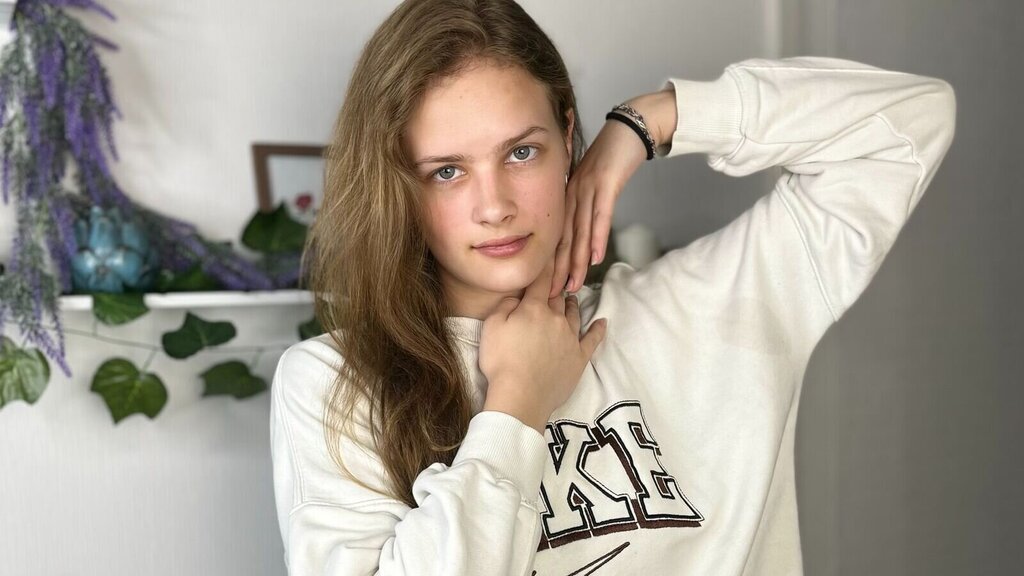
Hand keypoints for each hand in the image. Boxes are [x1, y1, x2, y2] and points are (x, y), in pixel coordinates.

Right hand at [480, 260, 607, 432]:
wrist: (520, 396)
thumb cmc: (500, 361)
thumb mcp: (491, 327)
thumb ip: (505, 305)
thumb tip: (518, 295)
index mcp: (534, 308)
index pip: (542, 280)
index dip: (547, 264)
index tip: (553, 248)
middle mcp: (556, 318)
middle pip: (558, 297)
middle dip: (557, 287)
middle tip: (557, 280)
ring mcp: (570, 338)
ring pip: (574, 314)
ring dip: (572, 305)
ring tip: (571, 299)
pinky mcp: (579, 358)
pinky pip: (592, 340)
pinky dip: (598, 329)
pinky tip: (602, 322)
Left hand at [550, 88, 676, 296]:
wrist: (629, 127)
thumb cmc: (613, 156)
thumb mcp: (595, 182)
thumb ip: (588, 204)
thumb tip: (584, 232)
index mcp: (568, 195)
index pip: (559, 235)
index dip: (554, 262)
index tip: (548, 286)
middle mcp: (573, 194)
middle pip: (565, 238)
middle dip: (559, 269)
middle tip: (553, 295)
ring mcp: (589, 188)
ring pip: (580, 231)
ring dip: (577, 261)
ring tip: (572, 284)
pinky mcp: (606, 184)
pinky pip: (601, 215)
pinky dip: (598, 236)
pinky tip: (595, 257)